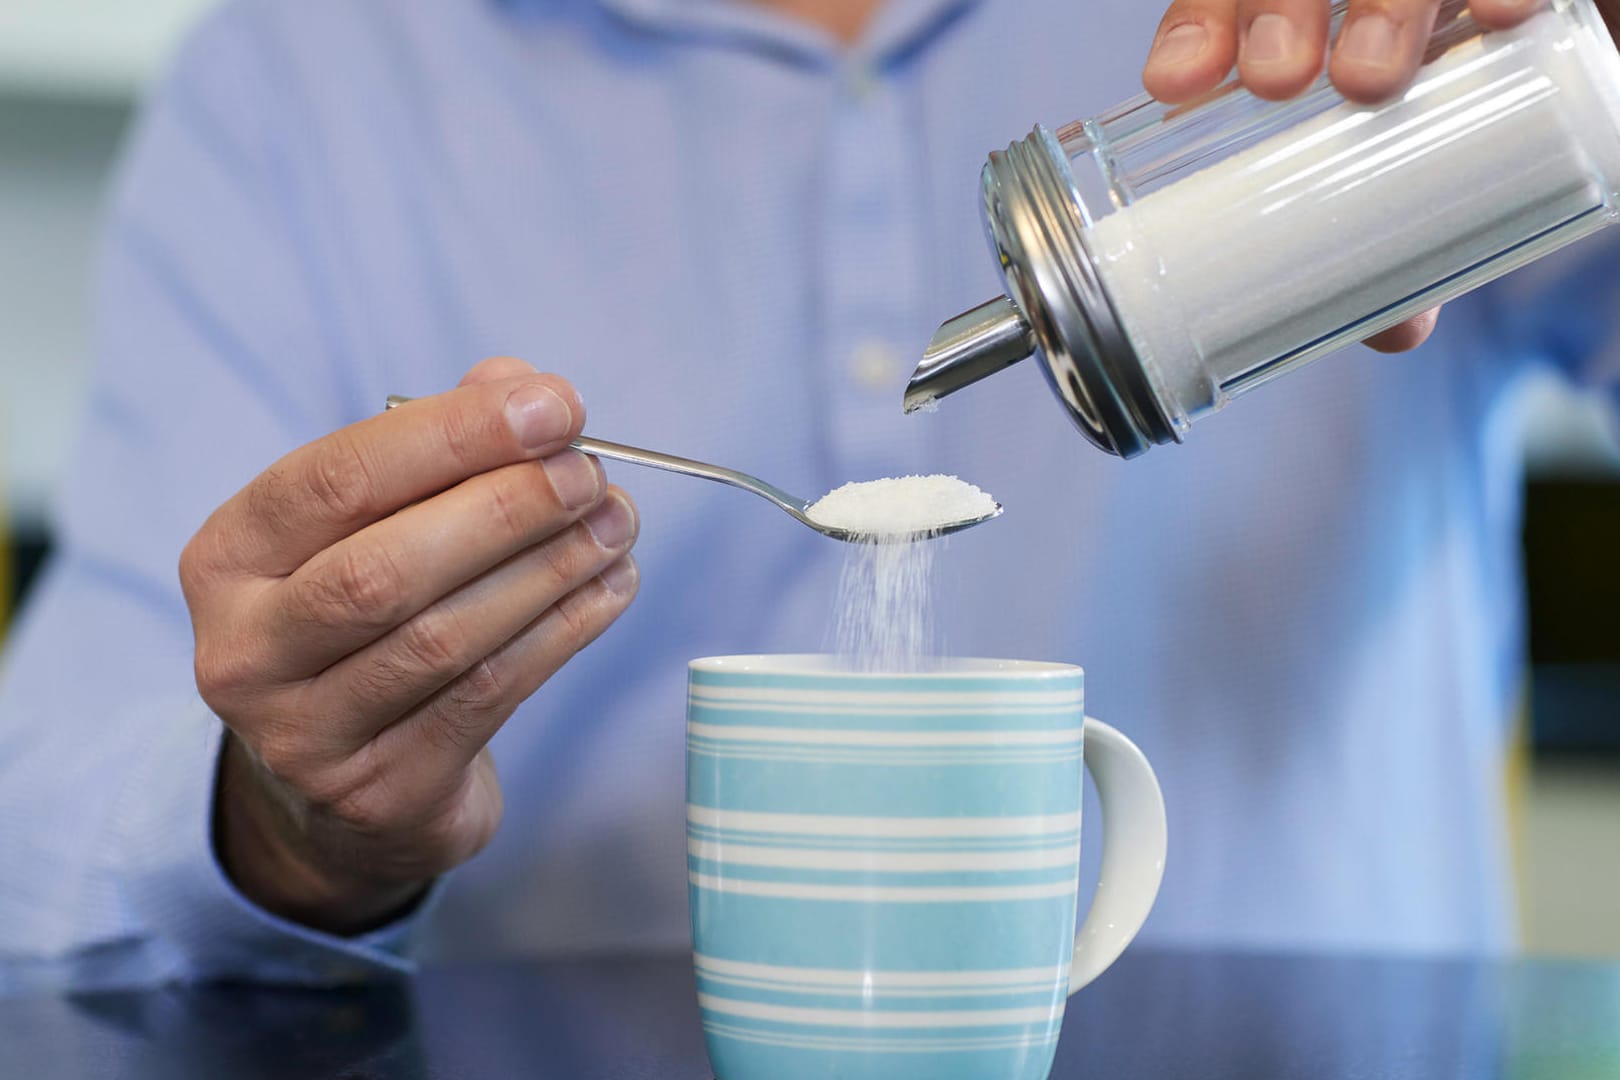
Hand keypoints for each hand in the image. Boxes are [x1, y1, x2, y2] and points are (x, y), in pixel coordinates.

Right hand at [182, 357, 639, 934]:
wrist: (347, 785)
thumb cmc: (369, 618)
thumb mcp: (377, 527)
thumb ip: (439, 446)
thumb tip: (522, 385)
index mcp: (229, 556)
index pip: (336, 477)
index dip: (454, 434)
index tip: (556, 407)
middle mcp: (245, 650)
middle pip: (384, 569)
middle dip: (504, 509)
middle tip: (590, 475)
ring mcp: (304, 734)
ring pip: (443, 639)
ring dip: (549, 572)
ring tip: (616, 526)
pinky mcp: (379, 792)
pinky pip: (487, 697)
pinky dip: (562, 633)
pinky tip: (611, 588)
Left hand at [1140, 0, 1550, 353]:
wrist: (1573, 60)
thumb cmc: (1481, 114)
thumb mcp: (1432, 162)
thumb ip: (1408, 233)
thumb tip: (1398, 333)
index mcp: (1307, 14)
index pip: (1225, 2)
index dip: (1197, 32)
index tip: (1174, 83)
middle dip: (1270, 14)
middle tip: (1275, 81)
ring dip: (1376, 8)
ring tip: (1366, 80)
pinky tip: (1505, 15)